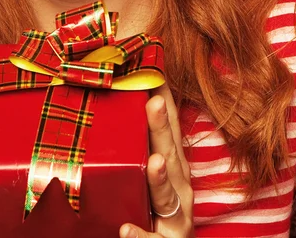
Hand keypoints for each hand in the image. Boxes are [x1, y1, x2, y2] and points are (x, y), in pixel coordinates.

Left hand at [120, 84, 193, 237]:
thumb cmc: (158, 212)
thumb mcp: (153, 179)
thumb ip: (141, 151)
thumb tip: (114, 114)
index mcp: (176, 170)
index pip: (171, 132)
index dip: (165, 104)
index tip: (156, 74)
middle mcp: (180, 189)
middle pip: (171, 155)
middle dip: (163, 129)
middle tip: (154, 101)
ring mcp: (175, 218)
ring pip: (167, 197)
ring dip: (161, 179)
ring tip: (155, 161)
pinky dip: (140, 235)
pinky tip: (126, 229)